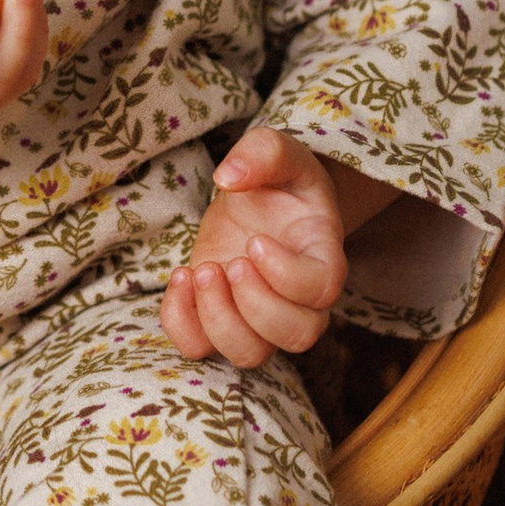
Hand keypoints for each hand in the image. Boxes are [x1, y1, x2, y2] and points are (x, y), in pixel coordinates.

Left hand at [160, 126, 348, 369]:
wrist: (259, 201)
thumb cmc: (278, 180)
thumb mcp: (277, 151)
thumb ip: (262, 153)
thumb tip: (229, 176)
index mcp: (323, 258)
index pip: (321, 291)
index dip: (286, 275)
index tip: (255, 240)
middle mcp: (300, 301)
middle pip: (297, 335)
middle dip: (255, 305)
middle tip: (229, 262)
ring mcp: (259, 319)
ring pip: (250, 355)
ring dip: (218, 319)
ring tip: (202, 270)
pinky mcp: (219, 319)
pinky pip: (200, 348)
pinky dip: (181, 322)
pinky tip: (180, 277)